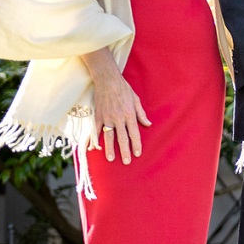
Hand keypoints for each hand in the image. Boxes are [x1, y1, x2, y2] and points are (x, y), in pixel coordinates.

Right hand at [81, 47, 149, 164]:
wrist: (107, 80)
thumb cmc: (124, 89)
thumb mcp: (136, 100)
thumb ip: (141, 114)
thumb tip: (148, 124)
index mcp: (129, 115)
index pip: (134, 133)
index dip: (136, 144)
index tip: (137, 154)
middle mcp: (118, 118)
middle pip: (122, 138)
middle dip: (124, 151)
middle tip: (126, 162)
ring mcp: (107, 118)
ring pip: (109, 136)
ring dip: (110, 149)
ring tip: (111, 159)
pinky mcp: (98, 116)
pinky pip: (97, 130)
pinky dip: (95, 139)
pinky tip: (95, 147)